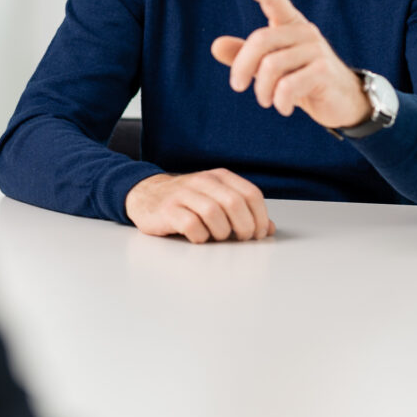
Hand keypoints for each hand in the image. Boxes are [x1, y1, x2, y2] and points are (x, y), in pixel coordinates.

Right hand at [125, 168, 275, 243]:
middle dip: (244, 227)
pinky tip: (198, 237)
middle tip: (242, 239)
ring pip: (214, 213)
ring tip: (217, 237)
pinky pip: (191, 225)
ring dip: (221, 232)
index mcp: (219, 177)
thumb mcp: (217, 199)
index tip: (259, 233)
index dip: (260, 217)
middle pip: (235, 203)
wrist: (146, 195)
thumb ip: (244, 212)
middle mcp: (203, 182)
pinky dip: (200, 236)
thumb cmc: (187, 201)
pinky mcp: (168, 210)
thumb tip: (269, 229)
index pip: (251, 194)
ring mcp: (184, 194)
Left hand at [211, 0, 369, 129]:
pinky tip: (283, 108)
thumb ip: (246, 56)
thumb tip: (215, 45)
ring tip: (266, 101)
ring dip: (262, 90)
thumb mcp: (272, 67)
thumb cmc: (303, 79)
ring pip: (271, 65)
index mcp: (291, 25)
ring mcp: (317, 50)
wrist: (343, 102)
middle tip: (237, 87)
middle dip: (242, 66)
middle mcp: (305, 32)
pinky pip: (288, 86)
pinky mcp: (324, 71)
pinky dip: (279, 101)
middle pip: (261, 40)